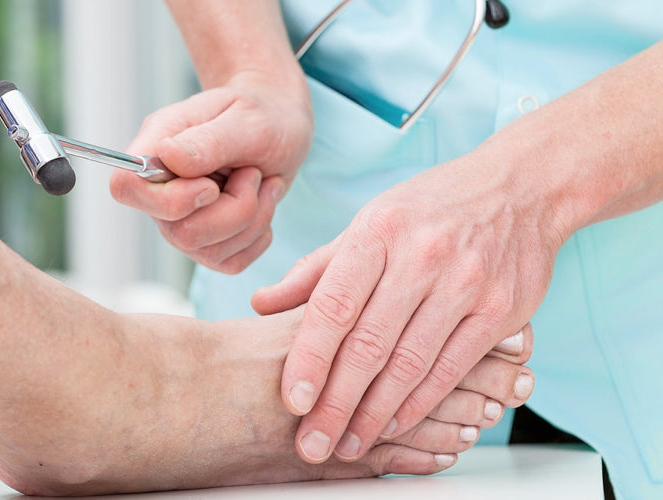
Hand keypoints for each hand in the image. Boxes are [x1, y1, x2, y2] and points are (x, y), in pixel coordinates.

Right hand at [110, 71, 312, 272]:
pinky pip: (231, 261)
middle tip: (253, 173)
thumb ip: (209, 140)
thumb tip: (168, 155)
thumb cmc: (261, 114)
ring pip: (208, 251)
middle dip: (233, 209)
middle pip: (178, 232)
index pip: (126, 187)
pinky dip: (259, 235)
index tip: (210, 185)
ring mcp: (183, 220)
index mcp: (159, 146)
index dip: (168, 199)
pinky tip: (263, 202)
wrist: (282, 125)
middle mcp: (164, 189)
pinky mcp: (210, 242)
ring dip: (252, 218)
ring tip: (261, 181)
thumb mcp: (247, 119)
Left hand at [252, 153, 564, 462]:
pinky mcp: (499, 309)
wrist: (521, 187)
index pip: (333, 305)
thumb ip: (316, 270)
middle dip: (336, 403)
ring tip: (348, 445)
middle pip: (368, 344)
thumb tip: (261, 304)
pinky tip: (394, 425)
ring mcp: (464, 283)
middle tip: (312, 442)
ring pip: (409, 363)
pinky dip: (420, 403)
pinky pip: (452, 367)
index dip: (309, 359)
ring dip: (374, 414)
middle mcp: (420, 256)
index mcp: (377, 231)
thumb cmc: (431, 208)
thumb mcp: (368, 223)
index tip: (293, 401)